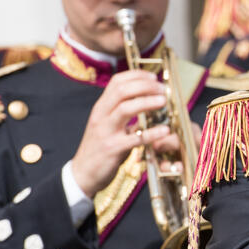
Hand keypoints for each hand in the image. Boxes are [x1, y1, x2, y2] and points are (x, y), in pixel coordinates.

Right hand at [70, 70, 169, 195]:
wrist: (82, 173)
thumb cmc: (100, 147)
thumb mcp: (107, 124)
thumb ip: (122, 111)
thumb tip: (146, 99)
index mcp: (101, 107)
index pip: (117, 82)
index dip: (137, 76)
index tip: (154, 77)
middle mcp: (101, 116)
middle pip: (122, 91)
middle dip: (145, 86)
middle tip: (162, 89)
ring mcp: (106, 131)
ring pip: (125, 109)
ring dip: (147, 102)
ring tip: (163, 102)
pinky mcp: (113, 148)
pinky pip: (135, 138)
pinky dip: (152, 132)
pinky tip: (165, 130)